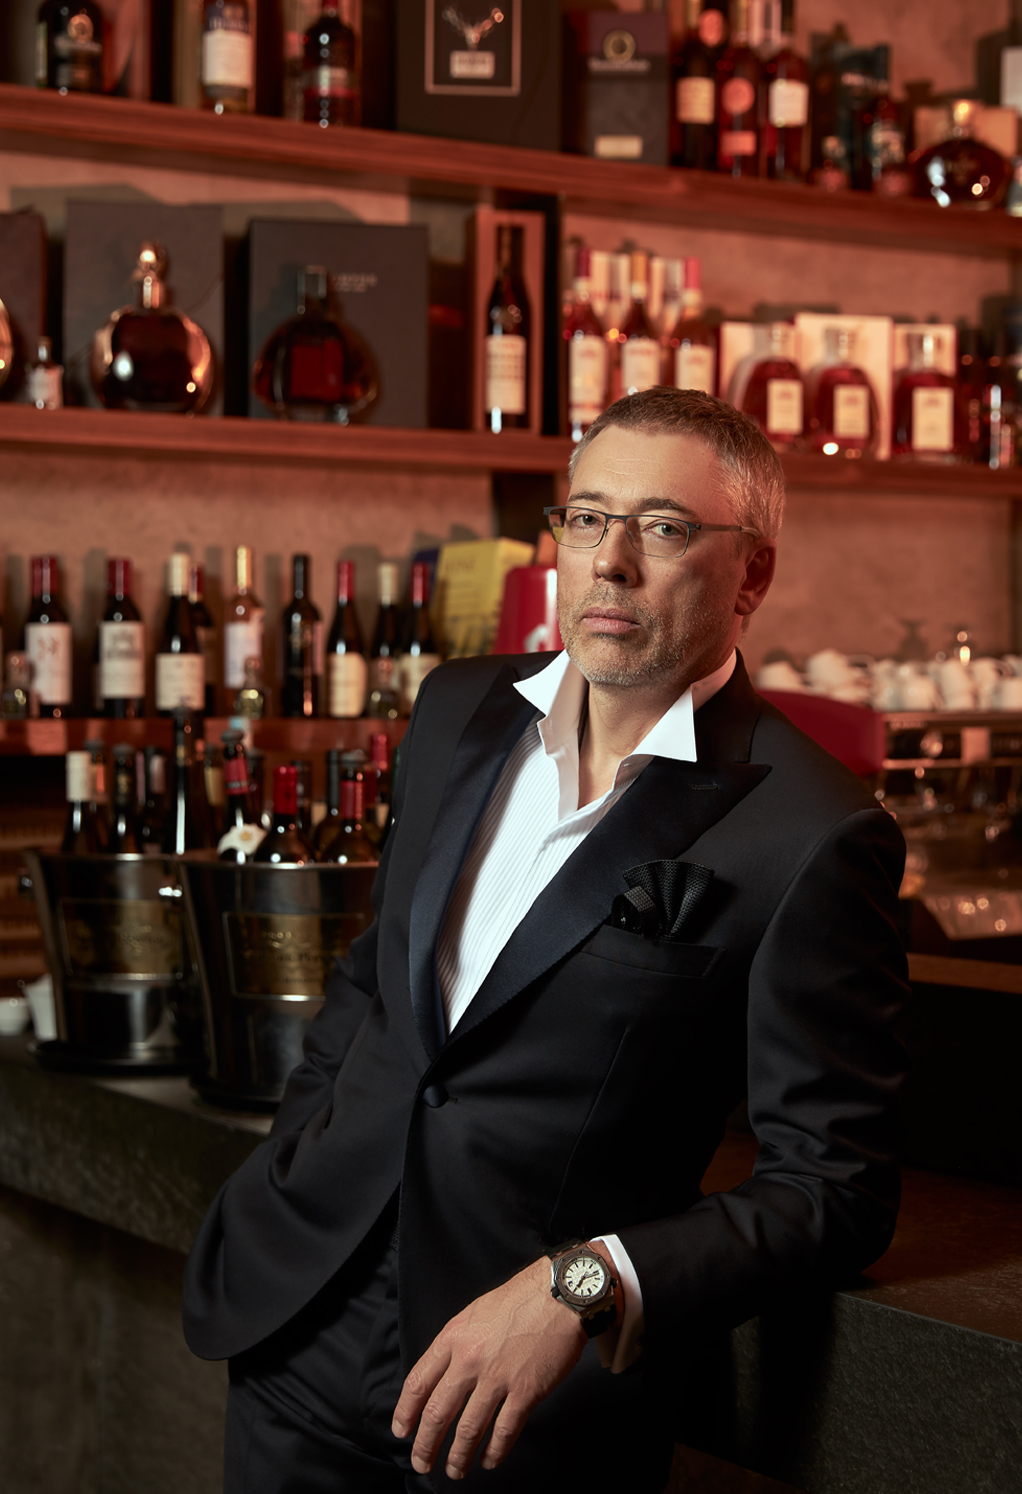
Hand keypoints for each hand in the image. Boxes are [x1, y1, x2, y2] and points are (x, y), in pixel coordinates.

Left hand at [390, 1256, 585, 1480]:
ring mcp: (497, 1377)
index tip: (402, 1431)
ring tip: (454, 1470)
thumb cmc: (519, 1300)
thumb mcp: (474, 1314)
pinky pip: (504, 1431)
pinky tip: (489, 1460)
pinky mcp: (525, 1391)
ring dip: (459, 1457)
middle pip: (437, 1413)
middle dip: (426, 1445)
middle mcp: (470, 1360)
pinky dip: (494, 1452)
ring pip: (468, 1430)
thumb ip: (455, 1344)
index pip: (418, 1383)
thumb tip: (441, 1376)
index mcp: (453, 1338)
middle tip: (422, 1462)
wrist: (559, 1294)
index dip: (406, 1413)